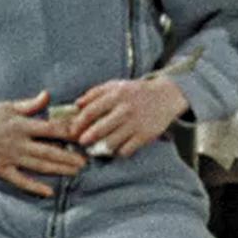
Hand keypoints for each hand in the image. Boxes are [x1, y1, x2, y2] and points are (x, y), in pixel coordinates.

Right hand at [0, 91, 85, 196]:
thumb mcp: (8, 106)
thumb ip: (30, 104)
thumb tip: (48, 95)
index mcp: (22, 125)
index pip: (52, 129)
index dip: (69, 133)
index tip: (84, 135)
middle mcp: (19, 142)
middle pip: (49, 151)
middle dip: (69, 157)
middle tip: (86, 162)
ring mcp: (10, 158)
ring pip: (39, 166)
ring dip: (58, 169)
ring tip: (75, 172)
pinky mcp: (1, 169)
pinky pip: (20, 180)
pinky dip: (35, 187)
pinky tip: (49, 192)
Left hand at [69, 77, 189, 157]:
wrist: (165, 97)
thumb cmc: (135, 92)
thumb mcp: (116, 85)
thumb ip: (95, 93)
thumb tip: (76, 105)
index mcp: (116, 95)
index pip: (91, 111)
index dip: (78, 123)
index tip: (72, 131)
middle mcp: (125, 109)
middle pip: (99, 129)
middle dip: (86, 138)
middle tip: (81, 142)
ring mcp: (136, 124)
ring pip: (111, 142)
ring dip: (100, 148)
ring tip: (95, 148)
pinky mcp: (145, 136)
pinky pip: (125, 150)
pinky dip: (117, 152)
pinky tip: (114, 149)